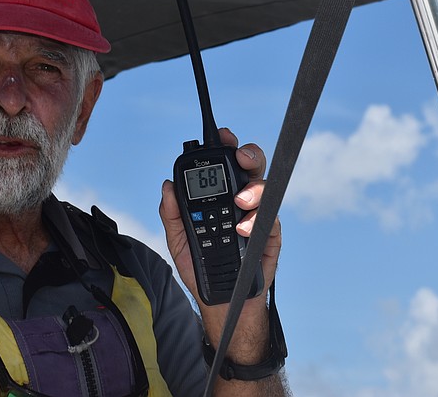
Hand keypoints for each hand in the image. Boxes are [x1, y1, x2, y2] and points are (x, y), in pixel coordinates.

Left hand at [159, 128, 281, 361]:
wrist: (220, 301)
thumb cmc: (201, 268)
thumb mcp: (179, 240)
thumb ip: (172, 214)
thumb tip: (167, 186)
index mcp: (218, 196)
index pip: (224, 165)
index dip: (226, 146)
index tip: (223, 136)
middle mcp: (241, 201)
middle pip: (251, 167)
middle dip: (249, 154)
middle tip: (240, 157)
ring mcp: (257, 216)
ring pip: (263, 189)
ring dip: (253, 189)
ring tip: (240, 202)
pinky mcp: (269, 235)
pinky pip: (270, 219)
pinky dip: (257, 220)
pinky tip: (243, 228)